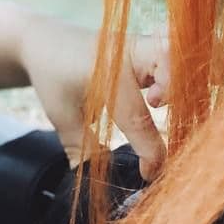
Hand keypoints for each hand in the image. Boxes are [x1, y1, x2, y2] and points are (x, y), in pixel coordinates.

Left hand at [19, 18, 168, 178]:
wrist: (42, 40)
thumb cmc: (52, 75)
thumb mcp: (61, 113)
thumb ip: (81, 147)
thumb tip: (94, 183)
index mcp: (105, 71)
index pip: (137, 114)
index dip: (149, 151)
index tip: (149, 173)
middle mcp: (128, 51)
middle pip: (169, 59)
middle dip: (175, 88)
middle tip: (155, 106)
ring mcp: (140, 44)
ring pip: (177, 50)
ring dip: (181, 75)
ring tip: (160, 98)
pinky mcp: (147, 46)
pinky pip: (175, 50)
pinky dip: (181, 68)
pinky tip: (164, 90)